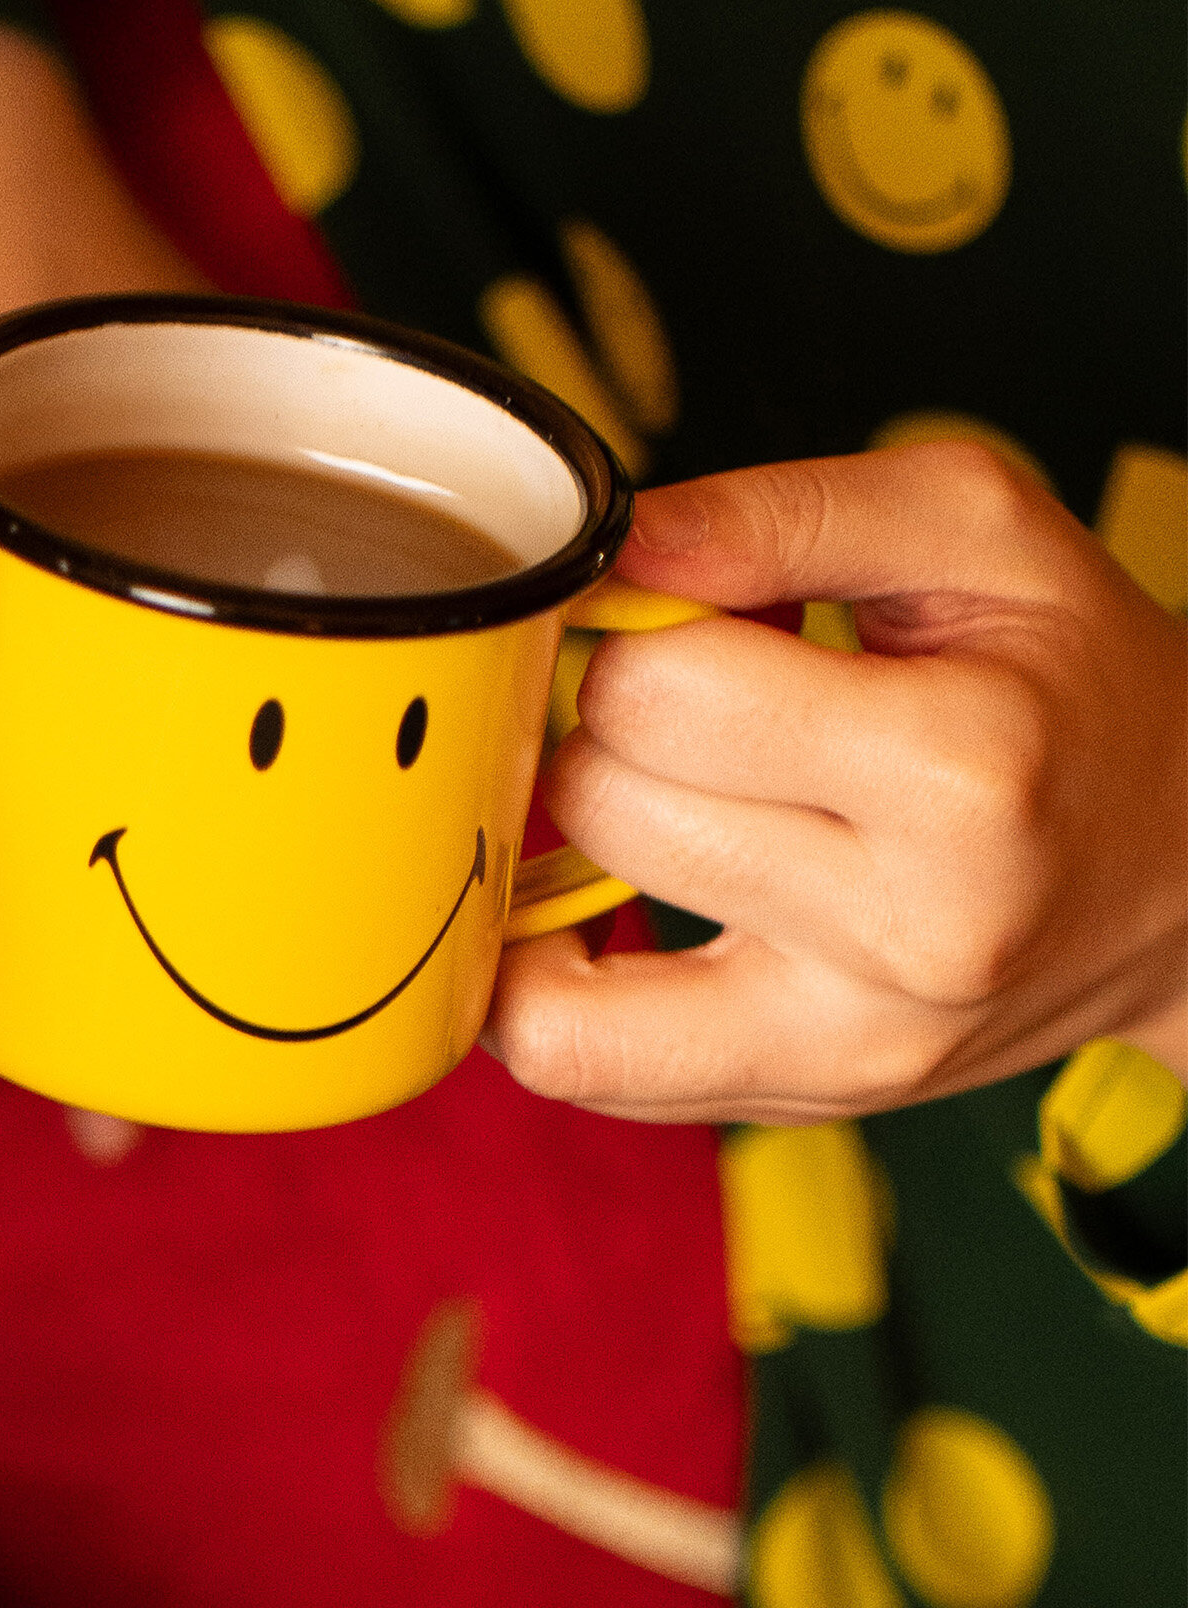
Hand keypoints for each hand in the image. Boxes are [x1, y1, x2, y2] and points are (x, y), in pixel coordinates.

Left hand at [487, 441, 1187, 1121]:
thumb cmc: (1069, 680)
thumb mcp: (975, 531)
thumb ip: (784, 512)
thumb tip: (617, 544)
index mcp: (963, 769)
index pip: (657, 688)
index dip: (635, 627)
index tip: (684, 620)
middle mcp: (910, 929)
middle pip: (604, 801)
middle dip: (612, 728)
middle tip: (695, 710)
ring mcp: (855, 1039)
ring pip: (561, 946)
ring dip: (578, 852)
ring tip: (672, 797)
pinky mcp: (804, 1095)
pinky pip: (578, 1060)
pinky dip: (539, 983)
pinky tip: (589, 911)